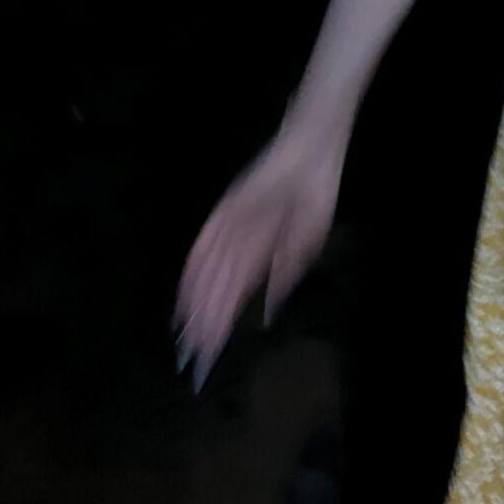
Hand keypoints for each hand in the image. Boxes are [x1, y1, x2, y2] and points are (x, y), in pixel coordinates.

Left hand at [173, 128, 343, 389]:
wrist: (316, 146)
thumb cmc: (317, 190)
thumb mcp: (309, 239)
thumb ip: (286, 274)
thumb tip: (266, 314)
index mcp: (259, 250)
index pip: (233, 294)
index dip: (220, 322)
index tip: (208, 353)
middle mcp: (239, 240)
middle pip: (216, 289)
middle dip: (204, 323)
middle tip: (190, 357)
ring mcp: (231, 225)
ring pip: (207, 273)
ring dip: (197, 306)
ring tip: (187, 337)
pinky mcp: (226, 208)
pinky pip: (206, 244)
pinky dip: (195, 272)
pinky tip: (186, 296)